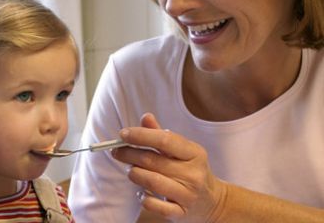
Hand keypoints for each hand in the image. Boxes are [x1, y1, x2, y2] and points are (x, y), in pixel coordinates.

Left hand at [111, 113, 226, 222]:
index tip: (123, 134)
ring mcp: (188, 194)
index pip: (164, 140)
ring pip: (152, 181)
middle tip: (117, 152)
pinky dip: (143, 198)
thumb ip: (161, 135)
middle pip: (153, 160)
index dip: (141, 135)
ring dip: (134, 174)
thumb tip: (146, 117)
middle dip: (129, 154)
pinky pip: (155, 206)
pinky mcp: (181, 213)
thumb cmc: (190, 170)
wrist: (212, 201)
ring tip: (130, 171)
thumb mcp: (182, 151)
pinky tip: (141, 192)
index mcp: (195, 153)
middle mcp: (193, 173)